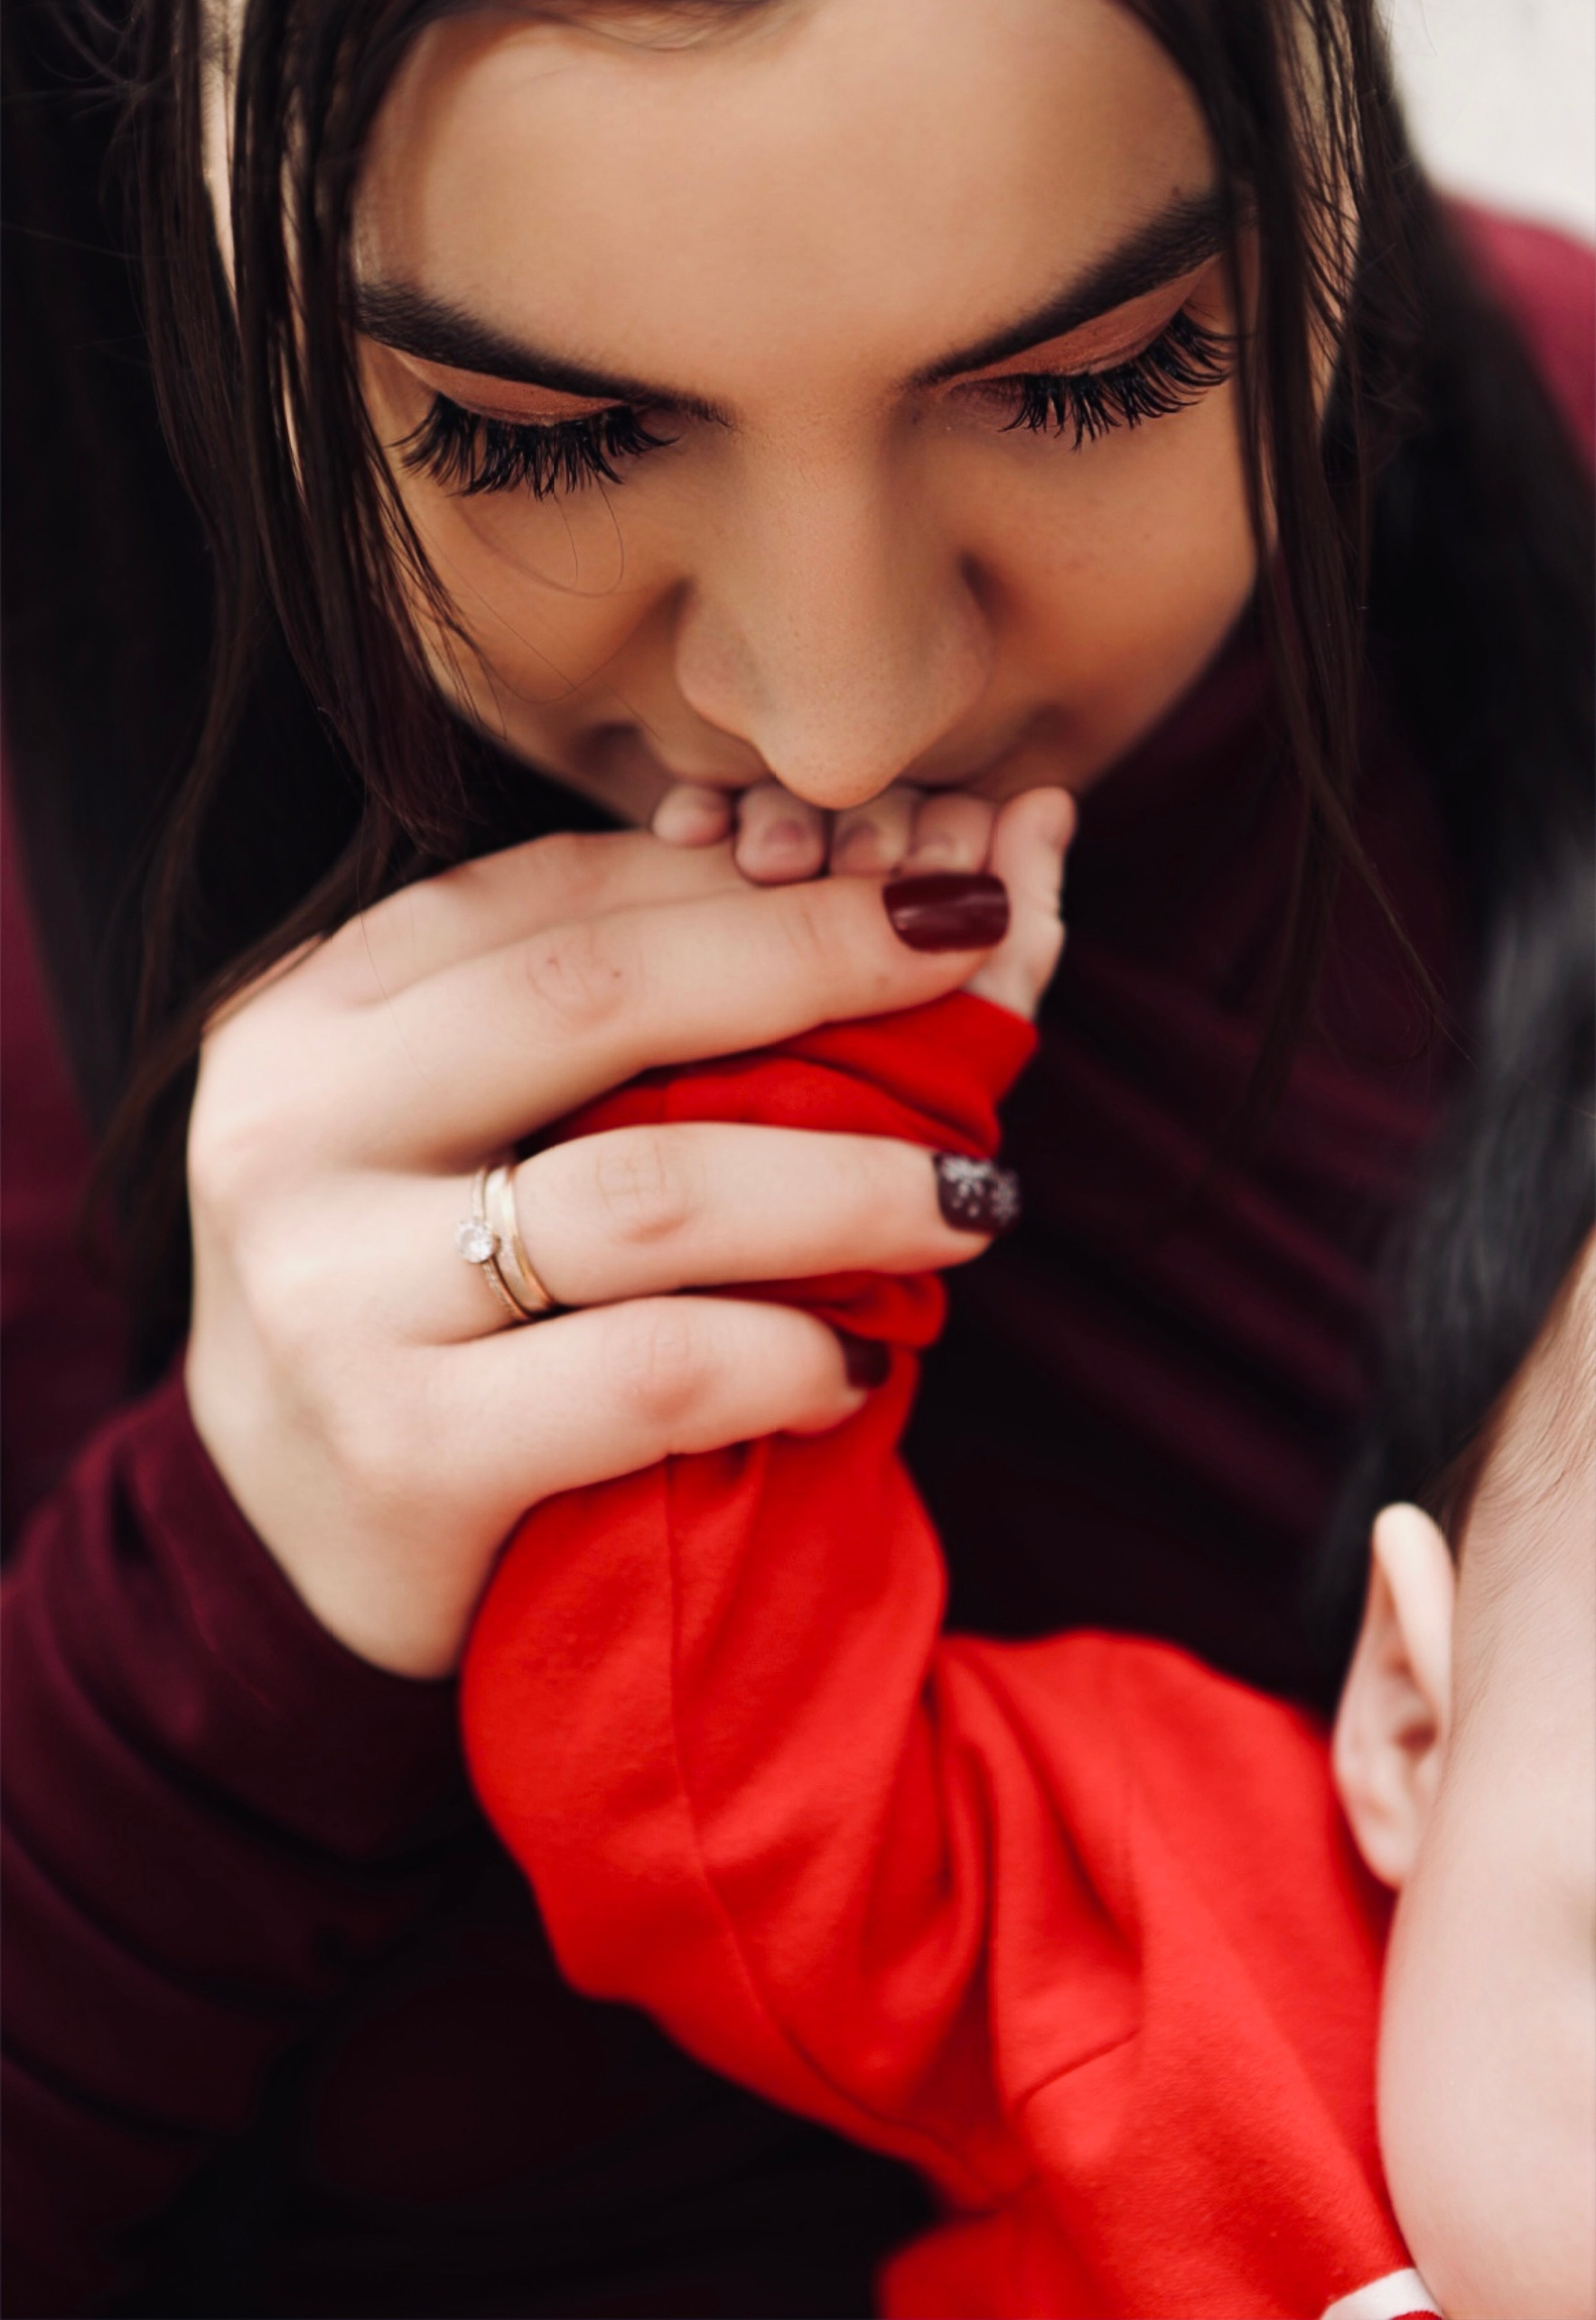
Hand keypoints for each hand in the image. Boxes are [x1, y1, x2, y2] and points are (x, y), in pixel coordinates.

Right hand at [185, 792, 1070, 1678]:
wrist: (295, 1539)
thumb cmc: (424, 1296)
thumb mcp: (461, 1124)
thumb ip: (611, 1017)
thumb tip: (873, 878)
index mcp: (309, 1017)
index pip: (555, 895)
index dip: (754, 879)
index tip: (921, 883)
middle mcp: (292, 1131)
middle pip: (595, 994)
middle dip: (818, 957)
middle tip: (980, 951)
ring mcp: (334, 1297)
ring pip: (650, 1188)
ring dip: (851, 1184)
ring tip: (971, 1201)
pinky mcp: (406, 1451)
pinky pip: (659, 1368)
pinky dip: (791, 1353)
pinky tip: (857, 1365)